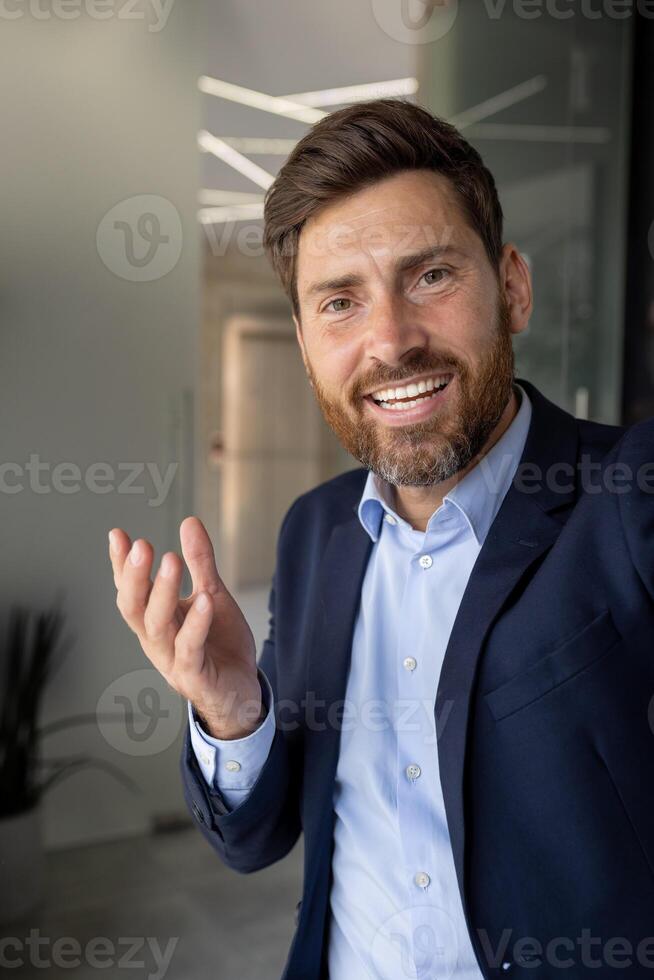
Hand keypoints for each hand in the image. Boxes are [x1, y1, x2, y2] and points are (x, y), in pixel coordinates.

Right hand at [108, 516, 262, 739]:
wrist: (241, 690)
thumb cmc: (219, 645)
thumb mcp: (211, 594)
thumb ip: (200, 562)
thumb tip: (189, 522)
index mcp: (155, 619)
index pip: (131, 589)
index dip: (121, 564)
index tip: (117, 534)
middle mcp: (156, 639)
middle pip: (133, 607)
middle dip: (133, 576)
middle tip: (141, 546)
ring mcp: (172, 659)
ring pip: (157, 626)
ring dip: (161, 592)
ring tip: (170, 560)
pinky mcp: (194, 675)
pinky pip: (190, 649)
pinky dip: (195, 624)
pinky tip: (203, 599)